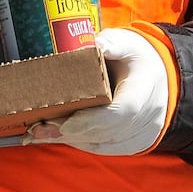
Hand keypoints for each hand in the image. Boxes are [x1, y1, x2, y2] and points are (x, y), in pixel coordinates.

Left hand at [25, 28, 168, 155]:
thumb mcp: (126, 43)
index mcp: (146, 87)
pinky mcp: (133, 142)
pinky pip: (105, 148)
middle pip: (107, 131)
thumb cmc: (136, 58)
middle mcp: (148, 115)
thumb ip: (111, 43)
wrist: (156, 76)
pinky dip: (79, 144)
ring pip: (104, 144)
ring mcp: (143, 132)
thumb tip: (94, 45)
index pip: (123, 111)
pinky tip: (54, 138)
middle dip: (71, 132)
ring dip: (69, 141)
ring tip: (36, 134)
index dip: (94, 120)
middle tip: (38, 128)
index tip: (66, 123)